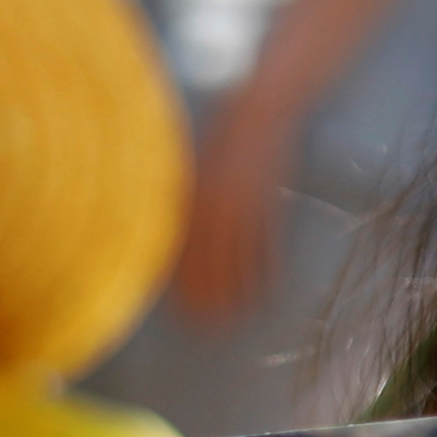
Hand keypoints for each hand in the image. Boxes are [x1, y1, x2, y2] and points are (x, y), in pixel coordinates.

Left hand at [169, 92, 301, 322]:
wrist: (257, 113)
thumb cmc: (220, 140)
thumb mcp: (192, 170)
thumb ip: (182, 202)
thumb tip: (166, 236)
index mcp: (191, 199)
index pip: (183, 251)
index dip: (185, 283)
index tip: (184, 309)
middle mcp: (214, 205)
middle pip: (210, 262)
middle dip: (209, 295)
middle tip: (210, 324)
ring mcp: (244, 205)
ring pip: (239, 259)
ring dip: (238, 290)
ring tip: (238, 316)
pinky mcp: (269, 204)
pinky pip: (266, 245)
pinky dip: (265, 269)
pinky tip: (265, 287)